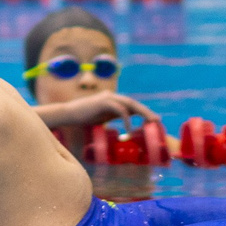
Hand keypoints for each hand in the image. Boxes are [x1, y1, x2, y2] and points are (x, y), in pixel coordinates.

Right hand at [40, 92, 160, 128]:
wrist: (68, 114)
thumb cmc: (83, 117)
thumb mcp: (102, 117)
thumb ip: (113, 116)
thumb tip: (125, 124)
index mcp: (112, 100)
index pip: (131, 104)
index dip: (143, 111)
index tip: (152, 120)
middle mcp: (112, 96)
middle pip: (133, 102)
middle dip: (146, 111)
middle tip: (157, 120)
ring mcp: (108, 97)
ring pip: (130, 104)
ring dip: (142, 113)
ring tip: (150, 122)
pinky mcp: (104, 102)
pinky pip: (120, 110)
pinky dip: (126, 120)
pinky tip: (128, 130)